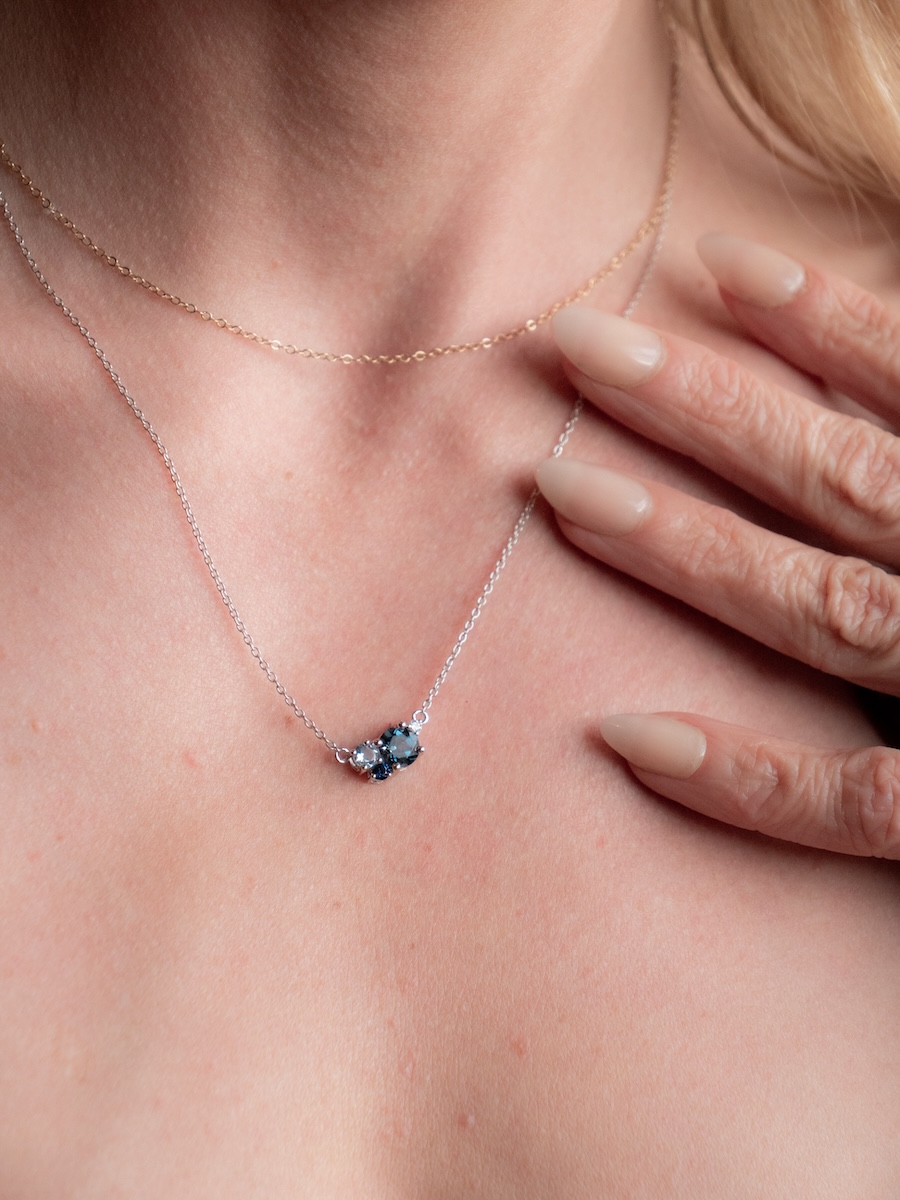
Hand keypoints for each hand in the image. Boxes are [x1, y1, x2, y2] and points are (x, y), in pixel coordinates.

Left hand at [536, 232, 899, 857]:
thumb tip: (887, 369)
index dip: (823, 323)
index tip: (713, 265)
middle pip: (836, 478)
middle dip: (702, 407)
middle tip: (575, 346)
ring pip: (821, 610)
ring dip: (684, 548)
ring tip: (560, 485)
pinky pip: (855, 801)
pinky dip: (747, 778)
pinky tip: (628, 736)